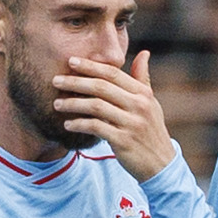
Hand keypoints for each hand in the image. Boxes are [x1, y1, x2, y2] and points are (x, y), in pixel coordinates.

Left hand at [52, 51, 174, 181]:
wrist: (161, 164)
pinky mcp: (123, 141)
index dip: (90, 66)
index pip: (113, 73)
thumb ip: (143, 79)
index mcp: (143, 94)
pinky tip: (68, 124)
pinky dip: (79, 124)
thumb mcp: (151, 104)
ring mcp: (132, 124)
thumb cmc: (151, 131)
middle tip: (55, 80)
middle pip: (101, 87)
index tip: (71, 61)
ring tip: (57, 104)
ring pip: (96, 106)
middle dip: (75, 82)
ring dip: (73, 104)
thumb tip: (144, 53)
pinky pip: (96, 128)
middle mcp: (139, 106)